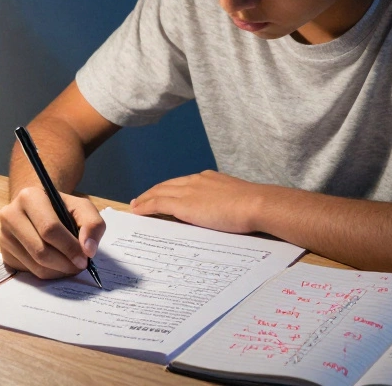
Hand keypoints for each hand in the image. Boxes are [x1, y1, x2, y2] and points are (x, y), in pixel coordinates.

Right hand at [0, 186, 104, 278]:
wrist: (38, 210)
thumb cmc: (61, 208)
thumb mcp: (81, 208)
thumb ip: (92, 224)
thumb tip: (88, 250)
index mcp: (29, 197)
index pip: (49, 229)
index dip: (70, 247)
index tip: (85, 258)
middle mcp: (10, 215)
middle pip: (41, 251)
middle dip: (65, 263)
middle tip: (80, 265)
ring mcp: (4, 236)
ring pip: (36, 266)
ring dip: (59, 271)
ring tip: (71, 264)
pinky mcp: (5, 254)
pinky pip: (30, 273)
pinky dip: (49, 274)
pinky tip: (57, 264)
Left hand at [131, 170, 263, 233]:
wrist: (255, 203)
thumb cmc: (253, 205)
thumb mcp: (235, 200)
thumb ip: (223, 203)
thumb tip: (221, 212)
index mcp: (208, 178)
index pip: (182, 183)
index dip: (169, 189)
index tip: (162, 194)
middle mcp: (196, 180)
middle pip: (167, 185)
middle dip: (152, 192)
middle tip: (141, 199)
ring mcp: (188, 191)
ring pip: (159, 192)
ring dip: (145, 199)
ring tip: (136, 206)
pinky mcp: (183, 204)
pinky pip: (158, 204)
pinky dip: (146, 206)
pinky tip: (138, 211)